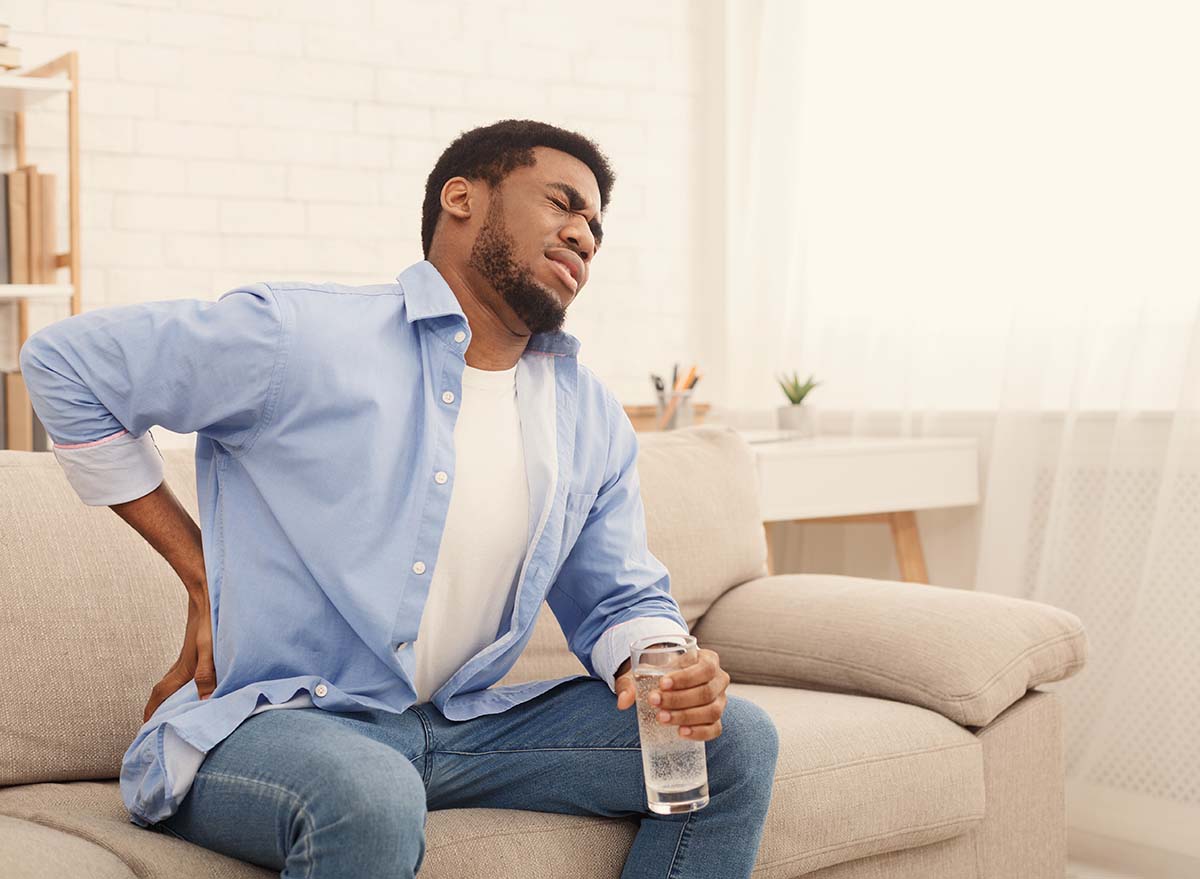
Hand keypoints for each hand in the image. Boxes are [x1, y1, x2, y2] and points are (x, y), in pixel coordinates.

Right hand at [142, 578, 216, 722]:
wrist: (206, 589)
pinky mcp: (195, 647)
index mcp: (184, 668)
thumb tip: (204, 700)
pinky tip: (195, 681)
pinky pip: (183, 670)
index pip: (162, 694)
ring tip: (174, 708)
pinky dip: (182, 682)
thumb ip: (208, 673)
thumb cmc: (210, 618)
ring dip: (170, 695)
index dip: (153, 711)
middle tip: (156, 722)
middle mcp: (182, 663)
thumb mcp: (211, 648)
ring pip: (173, 680)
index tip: (145, 727)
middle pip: (164, 690)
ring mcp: (187, 655)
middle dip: (158, 707)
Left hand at [614, 646, 730, 741]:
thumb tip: (623, 701)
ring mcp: (720, 701)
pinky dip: (699, 732)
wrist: (670, 684)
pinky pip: (714, 729)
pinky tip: (681, 733)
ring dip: (686, 716)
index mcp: (708, 660)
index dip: (685, 678)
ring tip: (662, 718)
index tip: (662, 684)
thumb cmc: (661, 674)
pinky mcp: (716, 720)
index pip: (705, 668)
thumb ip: (631, 683)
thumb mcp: (646, 671)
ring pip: (711, 711)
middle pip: (706, 692)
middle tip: (655, 702)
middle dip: (679, 699)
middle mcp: (719, 679)